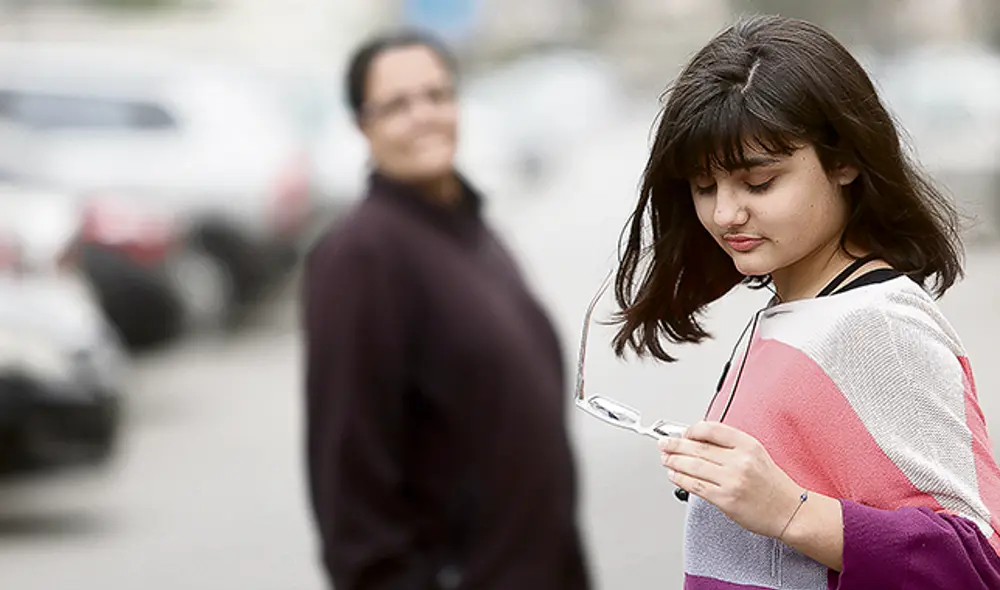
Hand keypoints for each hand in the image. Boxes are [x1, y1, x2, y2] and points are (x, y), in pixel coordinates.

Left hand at [659, 421, 803, 538]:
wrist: (789, 510)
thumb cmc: (772, 484)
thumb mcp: (755, 453)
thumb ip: (729, 445)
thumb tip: (697, 439)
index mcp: (747, 445)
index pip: (712, 429)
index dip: (692, 430)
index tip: (682, 433)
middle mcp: (740, 461)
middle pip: (697, 447)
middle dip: (675, 444)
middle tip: (664, 443)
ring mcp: (732, 481)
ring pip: (692, 466)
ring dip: (673, 461)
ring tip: (665, 459)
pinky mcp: (725, 499)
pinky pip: (695, 486)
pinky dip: (680, 478)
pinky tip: (674, 475)